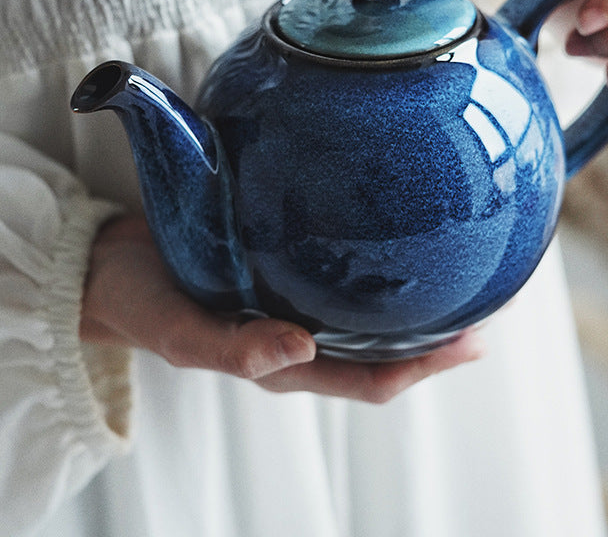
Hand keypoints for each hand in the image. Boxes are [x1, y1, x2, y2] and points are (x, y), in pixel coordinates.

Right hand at [81, 216, 485, 403]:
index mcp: (284, 363)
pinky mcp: (285, 265)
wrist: (112, 267)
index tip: (472, 345)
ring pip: (370, 312)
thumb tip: (299, 351)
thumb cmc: (146, 305)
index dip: (422, 368)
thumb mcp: (183, 335)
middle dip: (437, 337)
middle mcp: (301, 335)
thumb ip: (236, 350)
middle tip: (490, 305)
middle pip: (384, 346)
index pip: (370, 377)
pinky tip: (397, 235)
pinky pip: (342, 272)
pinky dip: (377, 266)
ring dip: (417, 302)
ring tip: (462, 272)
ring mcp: (295, 301)